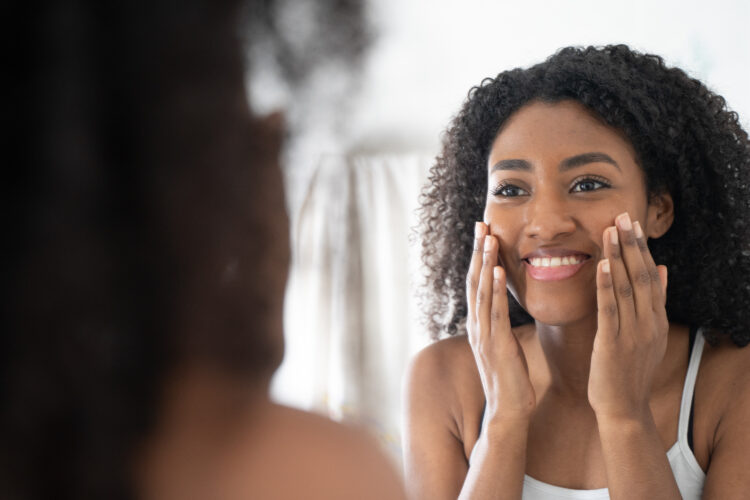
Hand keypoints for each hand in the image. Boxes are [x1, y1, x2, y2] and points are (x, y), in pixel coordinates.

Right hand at [466, 222, 535, 422]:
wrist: (508, 410)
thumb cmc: (511, 378)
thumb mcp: (505, 344)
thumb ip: (503, 323)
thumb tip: (512, 304)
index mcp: (479, 324)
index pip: (477, 283)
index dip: (479, 257)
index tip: (484, 232)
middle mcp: (476, 325)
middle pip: (474, 280)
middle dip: (477, 251)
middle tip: (481, 223)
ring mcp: (484, 334)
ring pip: (482, 290)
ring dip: (485, 262)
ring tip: (489, 237)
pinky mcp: (497, 344)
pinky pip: (496, 311)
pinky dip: (496, 289)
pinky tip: (500, 269)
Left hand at [588, 212, 668, 420]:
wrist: (624, 408)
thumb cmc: (629, 370)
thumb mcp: (648, 334)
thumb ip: (654, 302)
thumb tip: (662, 269)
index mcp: (655, 319)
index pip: (650, 276)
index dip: (641, 248)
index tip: (633, 224)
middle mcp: (647, 322)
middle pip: (641, 275)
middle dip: (631, 244)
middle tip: (623, 216)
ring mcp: (631, 333)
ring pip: (626, 287)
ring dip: (618, 256)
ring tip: (611, 230)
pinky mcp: (612, 342)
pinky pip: (609, 308)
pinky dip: (606, 285)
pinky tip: (602, 264)